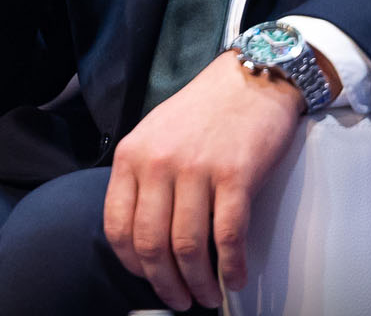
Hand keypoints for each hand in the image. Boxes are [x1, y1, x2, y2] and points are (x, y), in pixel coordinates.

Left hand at [102, 53, 304, 310]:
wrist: (253, 77)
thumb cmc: (205, 108)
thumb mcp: (155, 133)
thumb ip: (142, 175)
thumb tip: (143, 232)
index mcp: (133, 154)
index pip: (117, 226)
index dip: (132, 264)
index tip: (147, 277)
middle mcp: (159, 162)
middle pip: (151, 244)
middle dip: (165, 283)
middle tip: (179, 299)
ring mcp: (197, 168)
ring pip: (188, 246)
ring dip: (198, 283)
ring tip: (207, 296)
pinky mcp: (235, 174)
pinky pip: (228, 236)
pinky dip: (232, 266)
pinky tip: (235, 277)